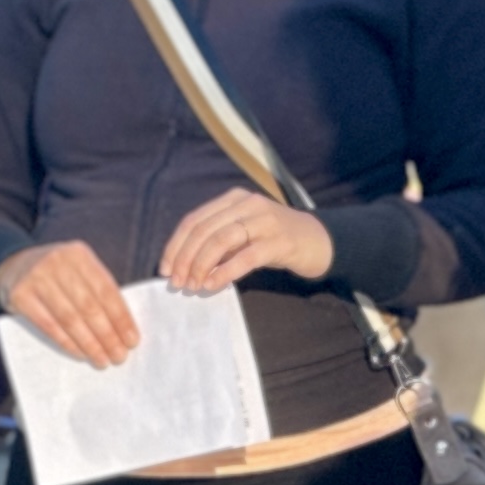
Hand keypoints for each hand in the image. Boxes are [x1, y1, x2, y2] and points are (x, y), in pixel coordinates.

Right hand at [0, 238, 137, 364]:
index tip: (132, 341)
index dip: (121, 318)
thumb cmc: (55, 275)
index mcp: (79, 254)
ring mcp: (37, 277)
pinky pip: (49, 325)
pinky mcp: (20, 295)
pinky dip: (67, 343)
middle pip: (89, 306)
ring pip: (70, 318)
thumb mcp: (76, 271)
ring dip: (89, 344)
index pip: (106, 290)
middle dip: (108, 335)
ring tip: (102, 360)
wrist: (11, 267)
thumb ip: (96, 291)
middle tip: (119, 357)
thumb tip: (123, 330)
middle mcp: (58, 261)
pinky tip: (80, 354)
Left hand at [160, 188, 333, 293]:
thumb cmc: (274, 240)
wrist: (319, 241)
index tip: (165, 269)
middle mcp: (247, 204)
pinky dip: (225, 271)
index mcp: (232, 199)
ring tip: (193, 285)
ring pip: (222, 239)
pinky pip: (246, 256)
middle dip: (185, 258)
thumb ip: (217, 241)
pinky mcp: (279, 241)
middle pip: (204, 229)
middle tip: (177, 283)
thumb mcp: (243, 234)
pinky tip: (213, 284)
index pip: (194, 219)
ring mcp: (265, 221)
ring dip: (202, 264)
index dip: (176, 245)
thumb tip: (183, 265)